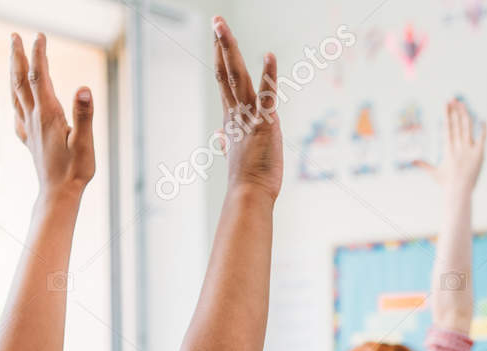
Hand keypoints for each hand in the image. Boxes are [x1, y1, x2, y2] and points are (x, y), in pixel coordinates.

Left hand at [10, 33, 94, 198]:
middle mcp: (35, 118)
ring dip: (13, 73)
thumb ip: (84, 114)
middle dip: (18, 56)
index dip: (39, 55)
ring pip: (15, 94)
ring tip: (13, 59)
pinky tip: (16, 101)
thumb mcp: (85, 142)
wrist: (58, 194)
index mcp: (48, 114)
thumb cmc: (75, 171)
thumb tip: (84, 88)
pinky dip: (15, 100)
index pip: (41, 77)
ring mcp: (30, 128)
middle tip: (14, 37)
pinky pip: (17, 114)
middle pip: (21, 80)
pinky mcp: (31, 140)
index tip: (39, 36)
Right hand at [213, 17, 281, 199]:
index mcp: (232, 118)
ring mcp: (249, 116)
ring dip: (230, 49)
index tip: (218, 38)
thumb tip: (219, 138)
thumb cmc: (246, 178)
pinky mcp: (265, 123)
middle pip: (225, 71)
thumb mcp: (235, 154)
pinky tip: (270, 54)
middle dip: (221, 44)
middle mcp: (237, 112)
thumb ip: (227, 141)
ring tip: (223, 25)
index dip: (220, 58)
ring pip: (237, 76)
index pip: (224, 81)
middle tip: (216, 21)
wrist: (249, 194)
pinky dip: (269, 74)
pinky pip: (267, 95)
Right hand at [424, 98, 486, 191]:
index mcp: (447, 149)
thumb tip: (411, 162)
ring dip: (465, 114)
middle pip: (457, 124)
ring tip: (463, 104)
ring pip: (468, 127)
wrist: (459, 193)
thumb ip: (423, 165)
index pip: (447, 127)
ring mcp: (469, 150)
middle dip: (455, 110)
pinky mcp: (479, 155)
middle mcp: (458, 147)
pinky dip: (483, 129)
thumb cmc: (446, 184)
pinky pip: (482, 138)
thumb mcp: (434, 173)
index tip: (446, 104)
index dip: (447, 114)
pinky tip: (482, 120)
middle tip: (453, 99)